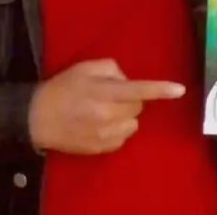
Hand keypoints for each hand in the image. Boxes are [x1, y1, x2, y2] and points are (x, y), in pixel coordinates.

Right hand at [28, 58, 185, 154]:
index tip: (180, 90)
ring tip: (103, 111)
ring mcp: (106, 135)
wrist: (36, 119)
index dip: (160, 90)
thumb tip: (127, 79)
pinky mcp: (103, 149)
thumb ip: (110, 68)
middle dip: (130, 99)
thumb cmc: (61, 89)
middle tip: (109, 95)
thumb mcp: (83, 68)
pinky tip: (99, 125)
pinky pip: (123, 137)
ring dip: (125, 116)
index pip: (138, 89)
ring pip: (133, 124)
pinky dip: (117, 130)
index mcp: (104, 92)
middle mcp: (108, 115)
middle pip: (139, 106)